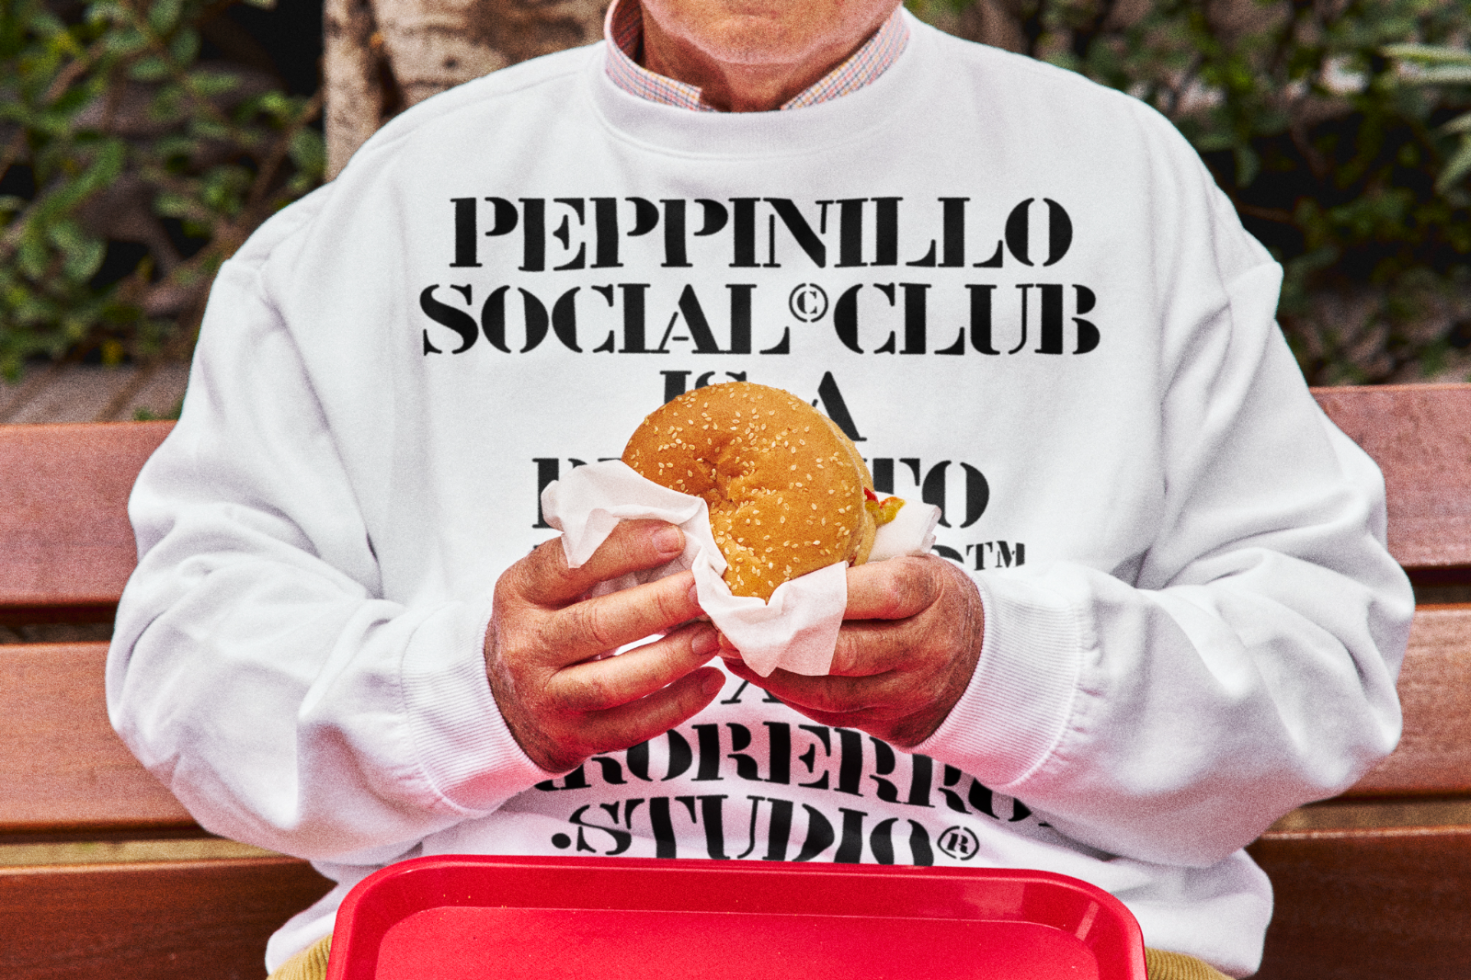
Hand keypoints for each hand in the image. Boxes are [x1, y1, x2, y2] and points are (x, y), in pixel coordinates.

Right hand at [485, 520, 724, 772]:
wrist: (503, 700)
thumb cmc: (545, 623)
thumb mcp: (547, 584)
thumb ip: (592, 555)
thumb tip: (672, 523)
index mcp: (520, 593)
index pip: (568, 565)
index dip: (623, 550)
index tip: (674, 537)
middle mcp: (527, 646)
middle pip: (596, 625)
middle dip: (658, 606)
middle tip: (705, 588)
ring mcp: (547, 697)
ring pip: (613, 682)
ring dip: (671, 658)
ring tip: (714, 636)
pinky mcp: (572, 738)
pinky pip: (630, 726)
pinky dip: (675, 705)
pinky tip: (711, 680)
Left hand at [720, 555, 983, 746]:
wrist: (985, 660)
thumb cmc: (932, 599)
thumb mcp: (915, 564)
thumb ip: (864, 556)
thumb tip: (786, 531)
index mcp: (931, 594)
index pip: (878, 594)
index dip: (820, 595)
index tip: (771, 590)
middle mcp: (925, 647)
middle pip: (846, 651)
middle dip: (782, 641)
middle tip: (732, 628)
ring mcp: (910, 691)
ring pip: (831, 691)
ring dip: (774, 674)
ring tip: (732, 652)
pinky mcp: (894, 723)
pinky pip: (832, 714)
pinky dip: (790, 694)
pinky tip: (758, 673)